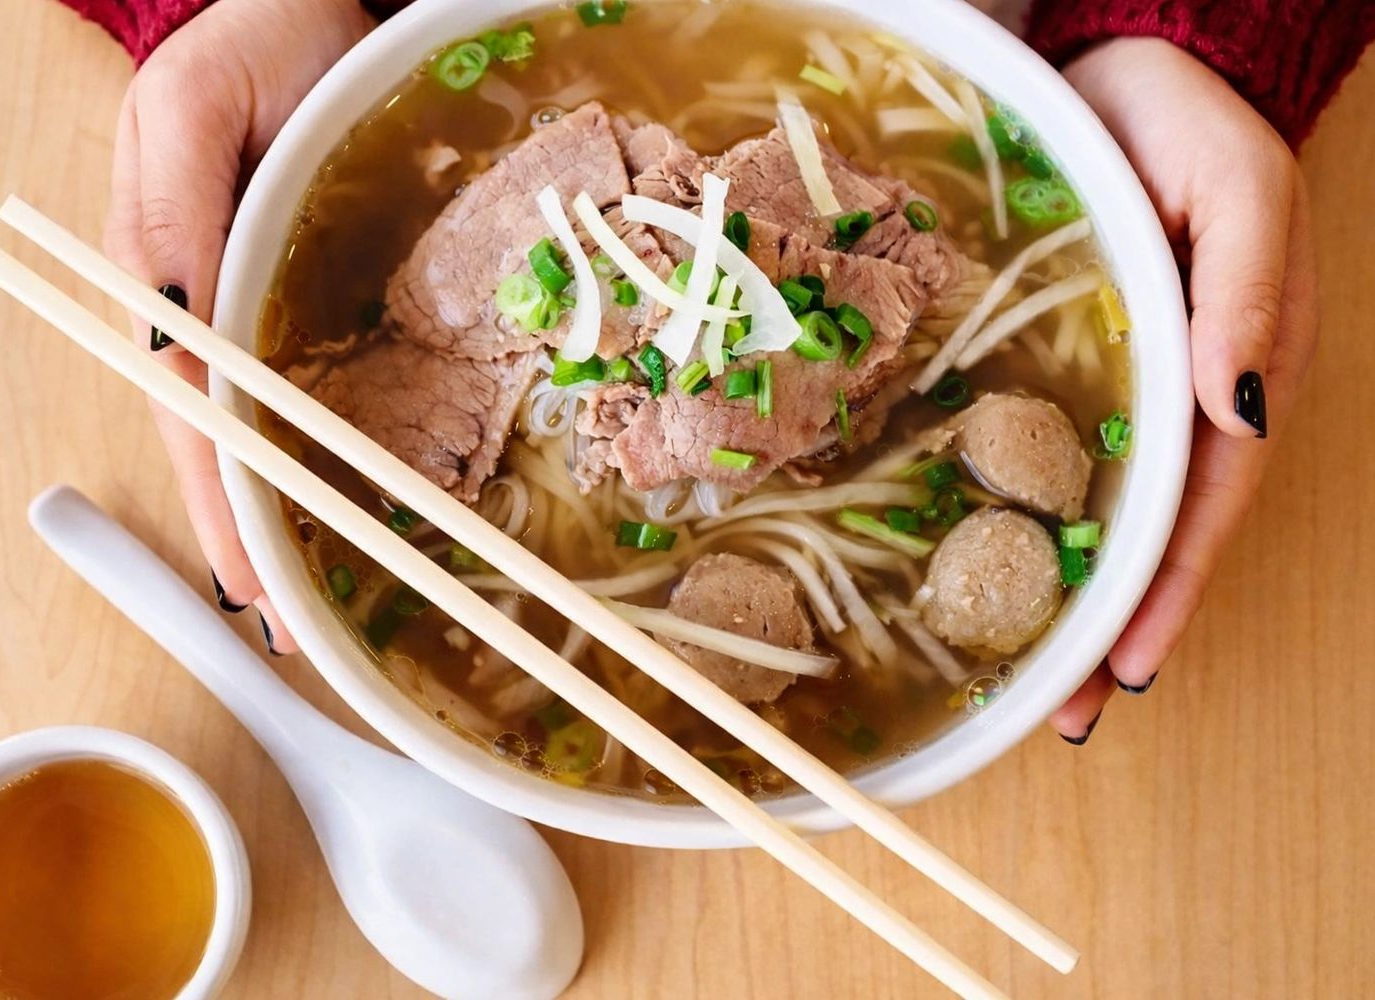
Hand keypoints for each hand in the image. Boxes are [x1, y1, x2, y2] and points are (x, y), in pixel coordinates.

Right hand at [104, 0, 371, 652]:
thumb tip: (178, 337)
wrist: (303, 14)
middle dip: (237, 532)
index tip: (247, 575)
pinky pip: (278, 389)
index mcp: (159, 263)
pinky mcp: (273, 296)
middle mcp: (189, 300)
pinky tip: (319, 502)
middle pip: (205, 438)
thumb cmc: (259, 43)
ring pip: (239, 425)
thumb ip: (181, 216)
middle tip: (278, 623)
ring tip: (293, 596)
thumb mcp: (201, 107)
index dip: (218, 496)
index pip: (184, 406)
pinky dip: (294, 455)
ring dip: (262, 511)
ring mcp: (232, 303)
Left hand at [1047, 38, 1318, 740]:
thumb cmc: (1191, 126)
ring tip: (1027, 675)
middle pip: (1155, 533)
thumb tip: (1242, 410)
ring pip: (1104, 511)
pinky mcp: (1068, 365)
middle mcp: (1184, 397)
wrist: (1123, 71)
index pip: (1207, 506)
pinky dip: (1028, 519)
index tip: (1125, 670)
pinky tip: (990, 564)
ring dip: (1073, 594)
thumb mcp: (1239, 192)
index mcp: (1237, 371)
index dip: (1167, 592)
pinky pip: (1048, 456)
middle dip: (1113, 625)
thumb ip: (1242, 294)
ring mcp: (1126, 387)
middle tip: (1064, 710)